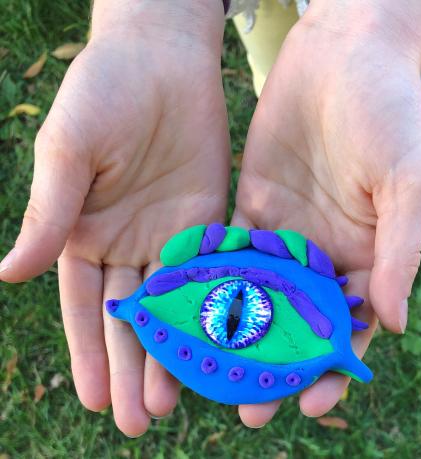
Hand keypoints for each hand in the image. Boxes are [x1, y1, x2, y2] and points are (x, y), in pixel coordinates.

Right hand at [0, 0, 228, 436]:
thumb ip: (49, 214)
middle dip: (136, 368)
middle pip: (133, 318)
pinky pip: (217, 270)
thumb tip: (10, 273)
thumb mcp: (69, 152)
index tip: (97, 399)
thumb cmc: (103, 95)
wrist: (160, 60)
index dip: (90, 353)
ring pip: (178, 306)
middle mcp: (132, 245)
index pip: (88, 307)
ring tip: (181, 398)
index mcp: (88, 235)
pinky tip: (227, 341)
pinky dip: (220, 305)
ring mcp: (175, 236)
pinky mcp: (214, 220)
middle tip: (144, 421)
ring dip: (178, 350)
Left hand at [232, 0, 420, 426]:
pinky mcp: (251, 206)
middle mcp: (323, 251)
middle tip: (247, 407)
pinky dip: (212, 282)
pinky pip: (230, 252)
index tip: (308, 404)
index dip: (331, 365)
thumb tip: (393, 324)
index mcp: (366, 254)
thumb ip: (399, 252)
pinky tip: (190, 312)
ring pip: (258, 294)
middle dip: (274, 364)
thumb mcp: (409, 183)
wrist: (346, 58)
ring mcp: (285, 231)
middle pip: (297, 320)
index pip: (349, 325)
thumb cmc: (391, 114)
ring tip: (209, 373)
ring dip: (236, 333)